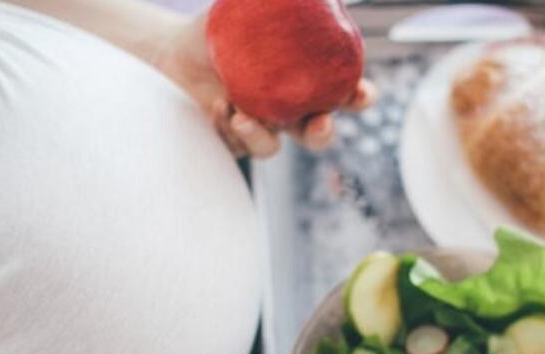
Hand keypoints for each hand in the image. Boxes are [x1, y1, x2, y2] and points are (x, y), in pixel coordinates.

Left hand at [158, 13, 376, 157]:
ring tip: (239, 115)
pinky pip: (237, 146)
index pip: (346, 93)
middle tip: (319, 123)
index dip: (361, 98)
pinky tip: (218, 106)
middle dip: (324, 133)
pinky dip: (227, 129)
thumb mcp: (252, 4)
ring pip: (272, 149)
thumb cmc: (227, 25)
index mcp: (308, 81)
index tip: (360, 93)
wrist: (182, 46)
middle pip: (318, 135)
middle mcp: (290, 110)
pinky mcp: (235, 140)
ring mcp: (263, 128)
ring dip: (259, 137)